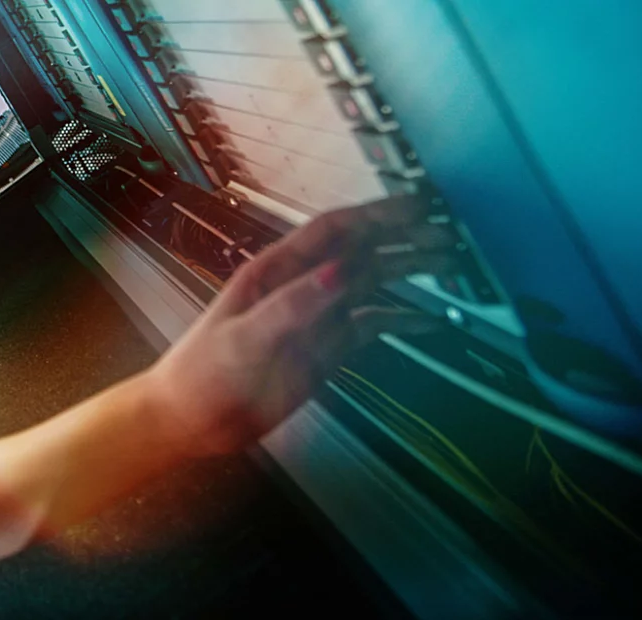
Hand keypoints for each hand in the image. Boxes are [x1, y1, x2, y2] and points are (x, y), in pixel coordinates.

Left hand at [142, 195, 455, 455]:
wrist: (190, 420)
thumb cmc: (205, 372)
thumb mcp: (246, 337)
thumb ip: (294, 306)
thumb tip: (344, 270)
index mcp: (276, 271)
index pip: (334, 231)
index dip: (376, 215)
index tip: (419, 206)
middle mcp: (301, 286)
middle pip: (360, 252)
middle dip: (404, 240)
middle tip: (451, 237)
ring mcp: (316, 317)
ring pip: (370, 284)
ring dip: (407, 273)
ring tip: (451, 267)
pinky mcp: (325, 350)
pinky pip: (369, 327)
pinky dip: (400, 321)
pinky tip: (430, 322)